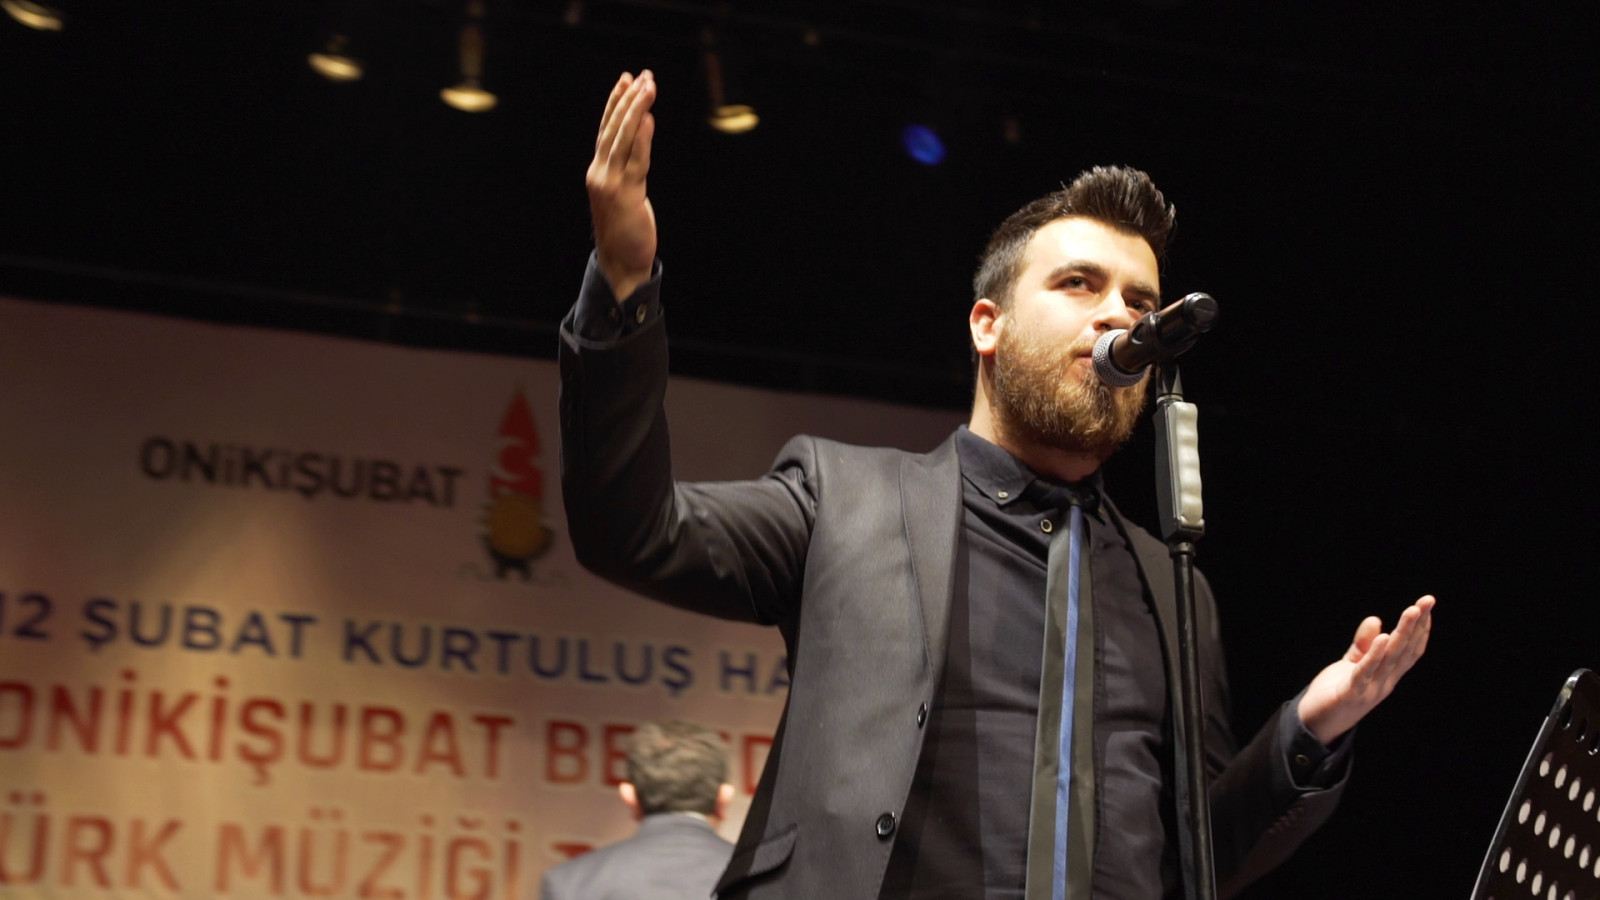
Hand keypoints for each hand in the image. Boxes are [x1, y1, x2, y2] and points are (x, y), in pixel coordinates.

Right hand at [585, 71, 657, 299]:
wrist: (621, 264)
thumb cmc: (625, 231)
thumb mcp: (623, 195)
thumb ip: (627, 170)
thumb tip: (638, 144)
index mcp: (598, 171)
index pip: (606, 129)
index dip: (615, 103)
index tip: (625, 80)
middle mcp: (600, 173)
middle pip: (613, 128)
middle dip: (628, 100)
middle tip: (641, 76)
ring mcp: (611, 184)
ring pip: (623, 139)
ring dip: (636, 111)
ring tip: (648, 87)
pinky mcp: (626, 195)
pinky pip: (636, 161)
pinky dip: (642, 138)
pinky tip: (649, 119)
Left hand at [1297, 595, 1434, 745]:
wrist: (1315, 723)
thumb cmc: (1336, 692)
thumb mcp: (1352, 664)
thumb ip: (1364, 645)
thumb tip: (1376, 619)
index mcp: (1387, 674)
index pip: (1410, 649)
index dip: (1420, 628)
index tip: (1427, 605)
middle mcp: (1385, 681)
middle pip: (1404, 649)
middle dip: (1416, 625)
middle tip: (1427, 601)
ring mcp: (1371, 689)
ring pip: (1390, 658)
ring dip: (1402, 634)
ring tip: (1411, 611)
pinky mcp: (1351, 694)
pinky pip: (1365, 672)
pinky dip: (1375, 655)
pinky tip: (1383, 638)